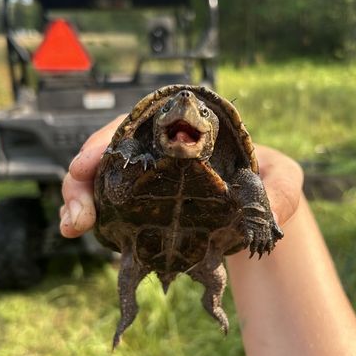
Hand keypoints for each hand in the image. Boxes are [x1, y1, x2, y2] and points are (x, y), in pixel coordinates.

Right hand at [59, 120, 303, 237]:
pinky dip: (92, 215)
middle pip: (110, 151)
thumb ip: (281, 187)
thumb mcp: (283, 179)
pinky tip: (80, 232)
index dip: (109, 140)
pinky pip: (109, 204)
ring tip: (72, 227)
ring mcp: (148, 177)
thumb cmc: (267, 182)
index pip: (140, 123)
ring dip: (79, 199)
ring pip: (101, 178)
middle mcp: (160, 148)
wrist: (258, 208)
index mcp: (188, 129)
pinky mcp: (143, 204)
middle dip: (83, 177)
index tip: (87, 163)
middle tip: (75, 214)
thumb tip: (263, 207)